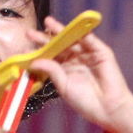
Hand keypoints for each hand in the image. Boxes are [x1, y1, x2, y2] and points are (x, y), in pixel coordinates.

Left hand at [27, 16, 132, 132]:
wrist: (108, 109)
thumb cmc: (86, 102)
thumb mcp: (64, 86)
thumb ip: (52, 71)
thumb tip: (35, 60)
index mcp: (66, 69)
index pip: (51, 55)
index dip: (39, 50)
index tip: (25, 46)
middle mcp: (76, 59)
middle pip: (59, 45)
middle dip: (46, 38)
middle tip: (31, 33)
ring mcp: (89, 54)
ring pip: (73, 40)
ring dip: (61, 31)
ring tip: (48, 23)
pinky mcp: (102, 52)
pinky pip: (90, 40)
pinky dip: (82, 33)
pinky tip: (70, 27)